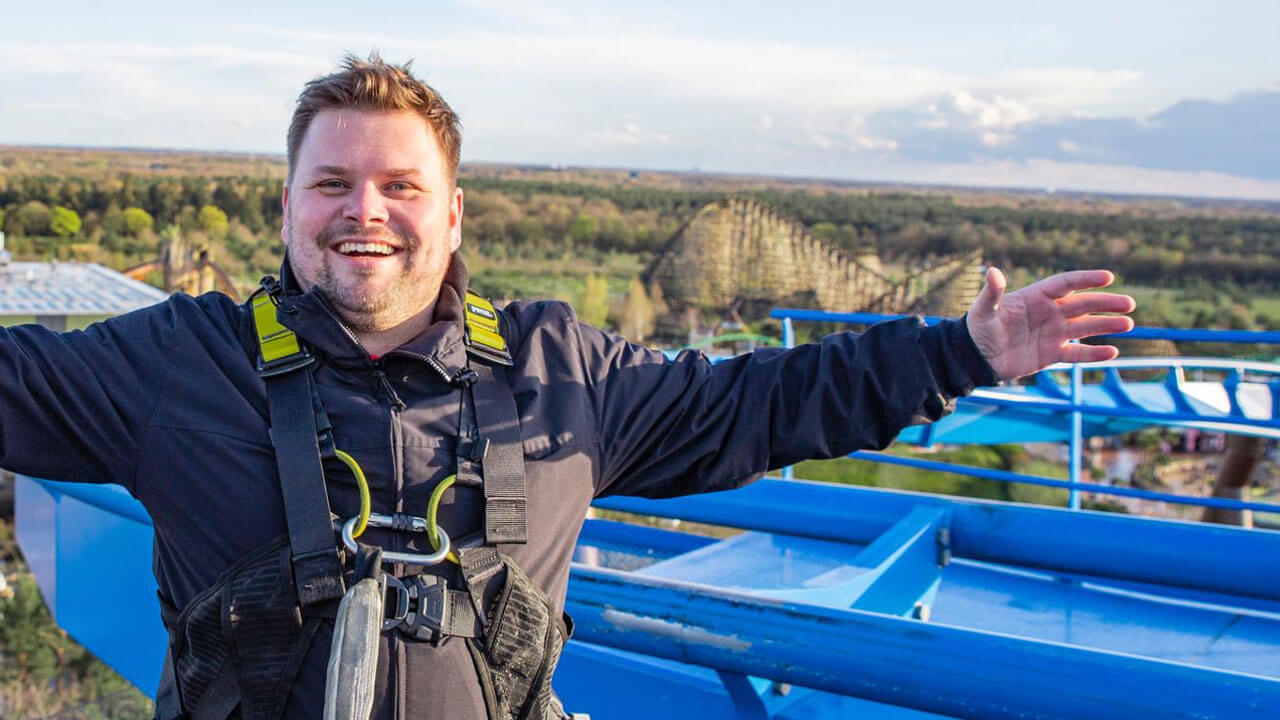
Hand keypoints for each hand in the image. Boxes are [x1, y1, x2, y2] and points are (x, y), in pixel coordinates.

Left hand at [967, 267, 1135, 380]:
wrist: (975, 358)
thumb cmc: (978, 329)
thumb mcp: (984, 310)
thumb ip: (992, 293)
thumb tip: (993, 272)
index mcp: (1036, 296)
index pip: (1066, 284)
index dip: (1086, 279)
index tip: (1108, 277)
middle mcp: (1049, 312)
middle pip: (1083, 305)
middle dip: (1106, 303)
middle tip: (1129, 303)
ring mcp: (1052, 333)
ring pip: (1086, 327)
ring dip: (1107, 325)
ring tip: (1129, 324)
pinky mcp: (1051, 354)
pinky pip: (1077, 353)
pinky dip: (1093, 354)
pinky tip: (1112, 352)